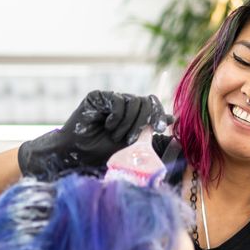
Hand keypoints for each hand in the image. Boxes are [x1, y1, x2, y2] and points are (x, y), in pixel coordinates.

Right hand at [18, 90, 172, 178]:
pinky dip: (117, 117)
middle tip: (133, 138)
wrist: (78, 153)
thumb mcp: (132, 143)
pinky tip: (108, 126)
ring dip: (128, 123)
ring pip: (134, 101)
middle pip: (146, 101)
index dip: (158, 113)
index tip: (160, 127)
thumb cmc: (103, 152)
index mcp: (133, 114)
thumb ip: (149, 130)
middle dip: (144, 121)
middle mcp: (123, 104)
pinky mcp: (98, 96)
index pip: (152, 104)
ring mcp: (111, 99)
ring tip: (116, 136)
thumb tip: (172, 118)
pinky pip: (118, 101)